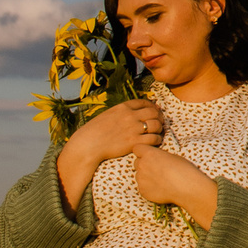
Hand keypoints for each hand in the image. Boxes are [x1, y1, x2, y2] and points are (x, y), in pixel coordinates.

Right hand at [55, 99, 161, 216]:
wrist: (88, 144)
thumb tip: (133, 112)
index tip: (155, 111)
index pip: (144, 103)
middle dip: (159, 117)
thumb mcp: (108, 115)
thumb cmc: (94, 131)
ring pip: (156, 125)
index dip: (152, 107)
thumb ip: (121, 112)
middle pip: (153, 113)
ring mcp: (133, 128)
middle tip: (160, 123)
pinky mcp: (134, 142)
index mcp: (123, 107)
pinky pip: (154, 139)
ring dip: (159, 128)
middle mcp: (130, 116)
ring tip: (158, 133)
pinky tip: (155, 142)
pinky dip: (157, 140)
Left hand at [133, 146, 219, 229]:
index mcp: (149, 154)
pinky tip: (160, 188)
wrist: (187, 188)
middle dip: (144, 164)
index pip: (137, 148)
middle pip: (137, 162)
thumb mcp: (172, 156)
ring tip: (160, 180)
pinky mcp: (142, 191)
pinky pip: (142, 186)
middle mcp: (142, 165)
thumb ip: (158, 156)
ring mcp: (141, 179)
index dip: (143, 151)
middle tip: (156, 168)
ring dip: (146, 176)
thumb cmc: (183, 169)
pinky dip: (148, 187)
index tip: (149, 154)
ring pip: (139, 175)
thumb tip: (155, 158)